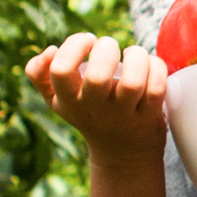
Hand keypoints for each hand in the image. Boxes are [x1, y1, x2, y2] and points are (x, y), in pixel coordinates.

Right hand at [26, 33, 167, 164]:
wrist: (123, 156)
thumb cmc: (90, 116)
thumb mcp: (58, 101)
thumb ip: (40, 75)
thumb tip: (50, 50)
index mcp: (69, 100)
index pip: (60, 70)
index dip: (74, 46)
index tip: (87, 40)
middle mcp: (95, 109)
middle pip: (97, 77)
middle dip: (107, 49)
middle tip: (111, 47)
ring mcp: (123, 114)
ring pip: (132, 83)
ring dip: (137, 57)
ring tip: (134, 55)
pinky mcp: (149, 116)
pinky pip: (157, 88)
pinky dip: (157, 68)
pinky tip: (151, 65)